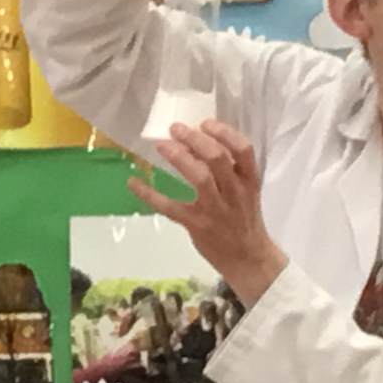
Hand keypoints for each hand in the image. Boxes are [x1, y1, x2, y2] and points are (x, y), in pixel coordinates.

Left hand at [130, 121, 287, 306]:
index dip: (224, 132)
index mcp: (249, 181)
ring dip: (178, 157)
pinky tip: (133, 182)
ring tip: (162, 145)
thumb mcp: (246, 192)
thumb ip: (229, 170)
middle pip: (217, 158)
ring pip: (198, 177)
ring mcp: (215, 210)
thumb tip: (198, 143)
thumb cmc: (244, 220)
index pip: (243, 149)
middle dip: (194, 139)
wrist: (248, 259)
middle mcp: (234, 193)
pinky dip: (149, 194)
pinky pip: (170, 207)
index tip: (205, 123)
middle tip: (175, 129)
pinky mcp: (197, 225)